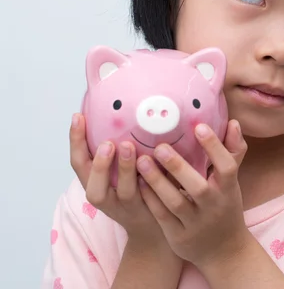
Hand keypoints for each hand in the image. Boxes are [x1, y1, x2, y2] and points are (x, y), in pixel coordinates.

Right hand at [69, 112, 181, 261]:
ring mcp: (129, 206)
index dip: (75, 141)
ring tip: (129, 147)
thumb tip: (114, 105)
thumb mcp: (115, 170)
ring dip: (125, 169)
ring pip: (124, 191)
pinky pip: (150, 197)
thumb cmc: (132, 188)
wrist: (152, 228)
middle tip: (108, 143)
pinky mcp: (150, 211)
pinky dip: (152, 180)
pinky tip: (158, 163)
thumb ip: (114, 146)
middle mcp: (107, 198)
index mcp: (95, 183)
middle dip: (100, 164)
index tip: (78, 116)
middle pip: (95, 186)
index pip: (78, 163)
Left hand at [136, 119, 249, 269]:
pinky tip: (138, 182)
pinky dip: (151, 200)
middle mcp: (213, 207)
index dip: (214, 147)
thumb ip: (232, 151)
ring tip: (141, 161)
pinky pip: (162, 217)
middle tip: (159, 146)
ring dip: (157, 182)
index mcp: (228, 189)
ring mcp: (196, 224)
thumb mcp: (232, 182)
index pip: (226, 167)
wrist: (225, 253)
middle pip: (197, 187)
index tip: (198, 126)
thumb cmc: (226, 205)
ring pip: (175, 203)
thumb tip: (233, 121)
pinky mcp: (178, 237)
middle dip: (178, 167)